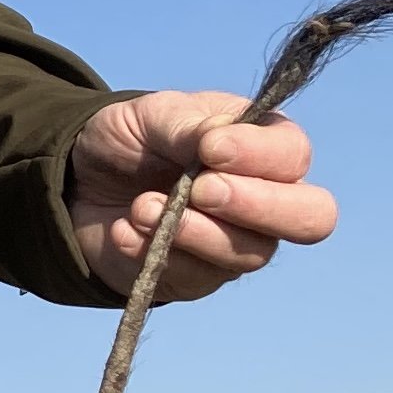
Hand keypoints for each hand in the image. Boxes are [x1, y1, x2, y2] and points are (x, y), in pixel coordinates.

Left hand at [67, 92, 338, 303]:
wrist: (80, 180)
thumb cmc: (134, 139)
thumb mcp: (155, 114)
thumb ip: (191, 124)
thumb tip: (218, 140)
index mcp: (266, 147)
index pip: (295, 158)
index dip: (259, 156)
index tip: (209, 147)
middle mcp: (268, 200)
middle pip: (312, 219)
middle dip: (259, 206)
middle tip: (201, 190)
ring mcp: (237, 244)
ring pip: (251, 255)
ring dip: (193, 231)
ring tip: (141, 207)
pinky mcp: (198, 278)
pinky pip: (194, 278)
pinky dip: (153, 253)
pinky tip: (123, 230)